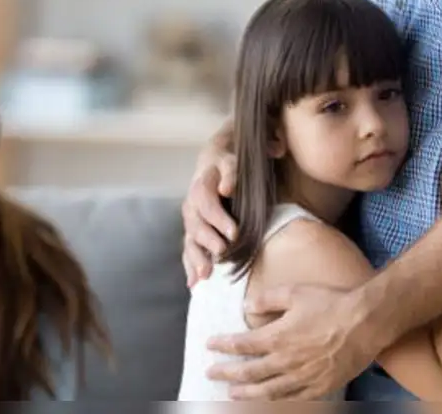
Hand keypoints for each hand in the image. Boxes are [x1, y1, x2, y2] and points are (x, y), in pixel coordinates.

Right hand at [181, 143, 237, 286]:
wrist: (213, 163)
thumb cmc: (231, 163)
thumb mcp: (238, 157)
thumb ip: (247, 162)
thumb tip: (253, 167)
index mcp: (205, 182)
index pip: (206, 199)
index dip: (218, 217)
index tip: (234, 232)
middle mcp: (193, 200)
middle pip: (196, 221)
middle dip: (209, 239)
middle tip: (223, 252)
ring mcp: (191, 216)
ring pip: (190, 237)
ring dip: (197, 257)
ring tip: (206, 275)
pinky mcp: (192, 230)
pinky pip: (188, 248)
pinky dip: (190, 265)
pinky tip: (193, 283)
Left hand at [205, 285, 379, 399]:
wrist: (366, 322)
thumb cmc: (332, 303)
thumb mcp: (296, 292)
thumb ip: (268, 299)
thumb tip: (247, 306)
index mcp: (278, 337)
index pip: (242, 344)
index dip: (223, 346)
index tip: (210, 345)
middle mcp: (286, 361)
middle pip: (249, 372)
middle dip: (227, 373)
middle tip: (211, 373)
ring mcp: (304, 377)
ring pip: (268, 391)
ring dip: (246, 392)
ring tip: (232, 393)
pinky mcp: (321, 386)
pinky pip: (294, 398)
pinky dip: (278, 401)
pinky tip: (270, 399)